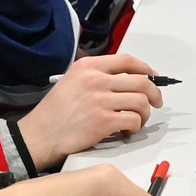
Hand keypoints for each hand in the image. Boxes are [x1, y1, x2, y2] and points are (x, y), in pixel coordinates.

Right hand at [16, 53, 161, 166]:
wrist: (39, 135)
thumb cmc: (55, 111)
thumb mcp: (72, 80)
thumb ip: (97, 76)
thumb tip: (127, 79)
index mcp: (88, 66)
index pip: (127, 60)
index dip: (146, 69)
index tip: (153, 78)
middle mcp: (96, 79)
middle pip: (141, 81)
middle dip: (154, 94)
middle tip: (156, 103)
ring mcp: (100, 100)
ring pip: (141, 102)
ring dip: (145, 113)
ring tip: (137, 121)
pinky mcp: (104, 121)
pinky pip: (133, 120)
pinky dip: (135, 127)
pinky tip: (126, 131)